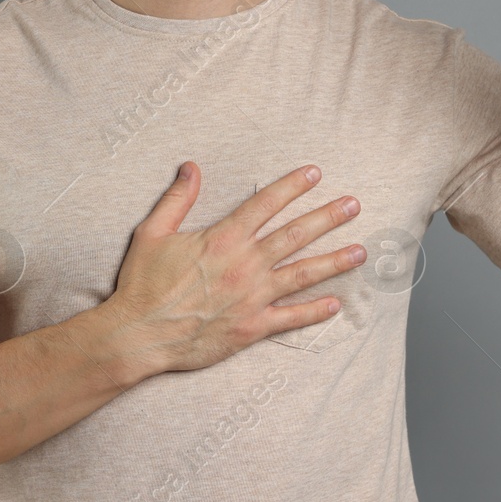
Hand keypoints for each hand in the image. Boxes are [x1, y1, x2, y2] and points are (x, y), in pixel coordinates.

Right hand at [107, 162, 364, 373]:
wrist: (139, 334)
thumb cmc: (142, 284)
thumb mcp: (152, 232)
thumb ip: (177, 198)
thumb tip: (191, 166)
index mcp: (223, 239)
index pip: (265, 204)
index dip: (292, 186)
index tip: (315, 174)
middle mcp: (244, 265)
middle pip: (295, 235)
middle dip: (327, 217)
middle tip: (354, 205)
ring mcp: (252, 297)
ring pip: (302, 274)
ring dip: (334, 261)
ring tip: (361, 250)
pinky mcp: (251, 328)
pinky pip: (291, 318)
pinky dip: (315, 312)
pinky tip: (337, 305)